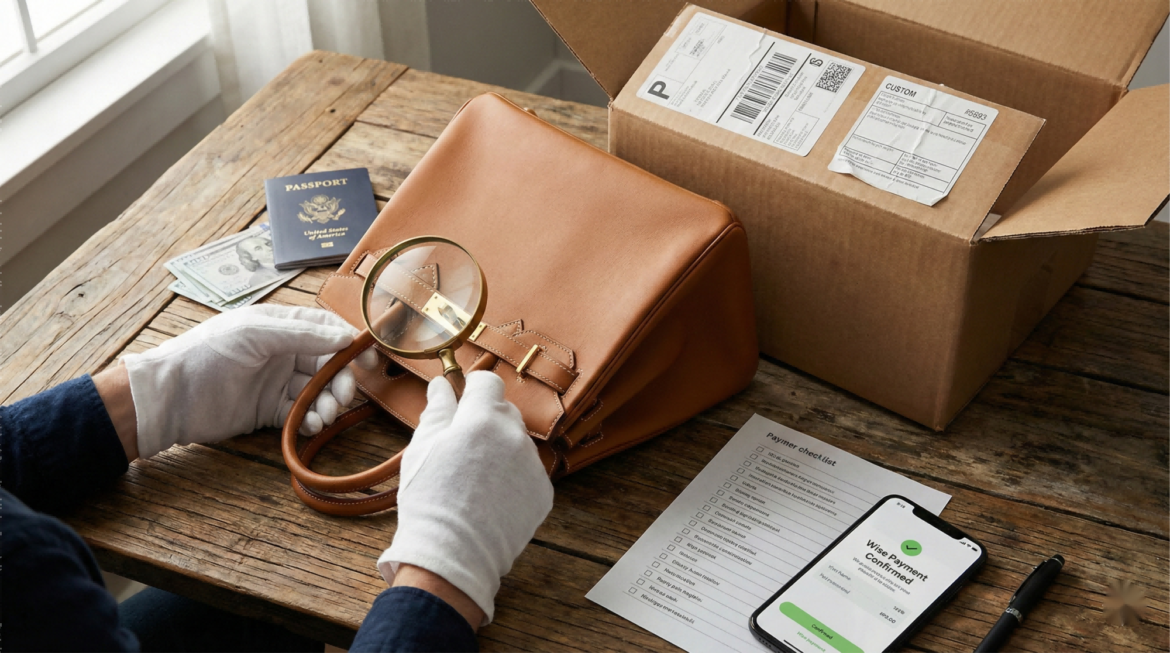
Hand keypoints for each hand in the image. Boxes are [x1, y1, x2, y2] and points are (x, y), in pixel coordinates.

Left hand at [121, 304, 374, 458]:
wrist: (168, 398)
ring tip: (324, 415)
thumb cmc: (206, 354)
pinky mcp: (269, 411)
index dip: (350, 344)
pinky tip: (311, 425)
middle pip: (328, 364)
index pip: (326, 330)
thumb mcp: (254, 333)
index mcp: (280, 326)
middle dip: (341, 380)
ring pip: (318, 391)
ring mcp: (276, 382)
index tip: (369, 359)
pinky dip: (312, 419)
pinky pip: (302, 413)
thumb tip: (345, 337)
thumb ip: (301, 334)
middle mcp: (282, 352)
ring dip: (329, 402)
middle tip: (343, 396)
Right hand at [378, 371, 553, 625]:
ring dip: (500, 448)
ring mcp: (533, 465)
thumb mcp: (422, 449)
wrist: (453, 554)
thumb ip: (437, 411)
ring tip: (474, 478)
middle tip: (461, 448)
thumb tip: (442, 385)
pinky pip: (528, 471)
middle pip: (504, 410)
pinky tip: (491, 496)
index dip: (473, 389)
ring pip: (517, 442)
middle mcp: (515, 436)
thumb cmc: (429, 500)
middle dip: (485, 420)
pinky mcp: (543, 491)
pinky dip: (513, 477)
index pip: (488, 382)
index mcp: (483, 419)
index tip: (463, 401)